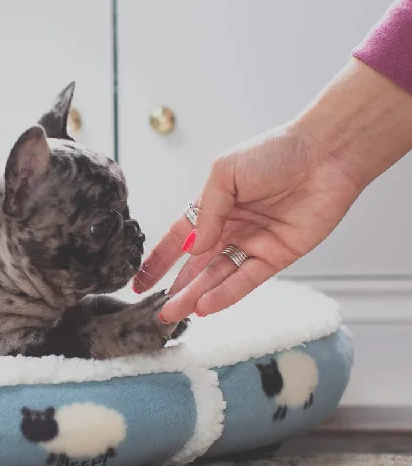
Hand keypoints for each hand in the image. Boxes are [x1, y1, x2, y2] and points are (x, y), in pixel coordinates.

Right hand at [133, 123, 363, 321]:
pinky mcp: (276, 257)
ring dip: (195, 296)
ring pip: (217, 277)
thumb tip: (193, 249)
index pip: (178, 238)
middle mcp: (230, 228)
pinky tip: (205, 306)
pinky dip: (225, 294)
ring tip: (174, 314)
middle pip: (196, 265)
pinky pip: (246, 280)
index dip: (159, 260)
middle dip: (176, 288)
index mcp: (214, 206)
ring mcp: (252, 244)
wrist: (326, 153)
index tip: (140, 282)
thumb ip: (207, 212)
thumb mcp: (225, 173)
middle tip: (158, 311)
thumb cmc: (276, 152)